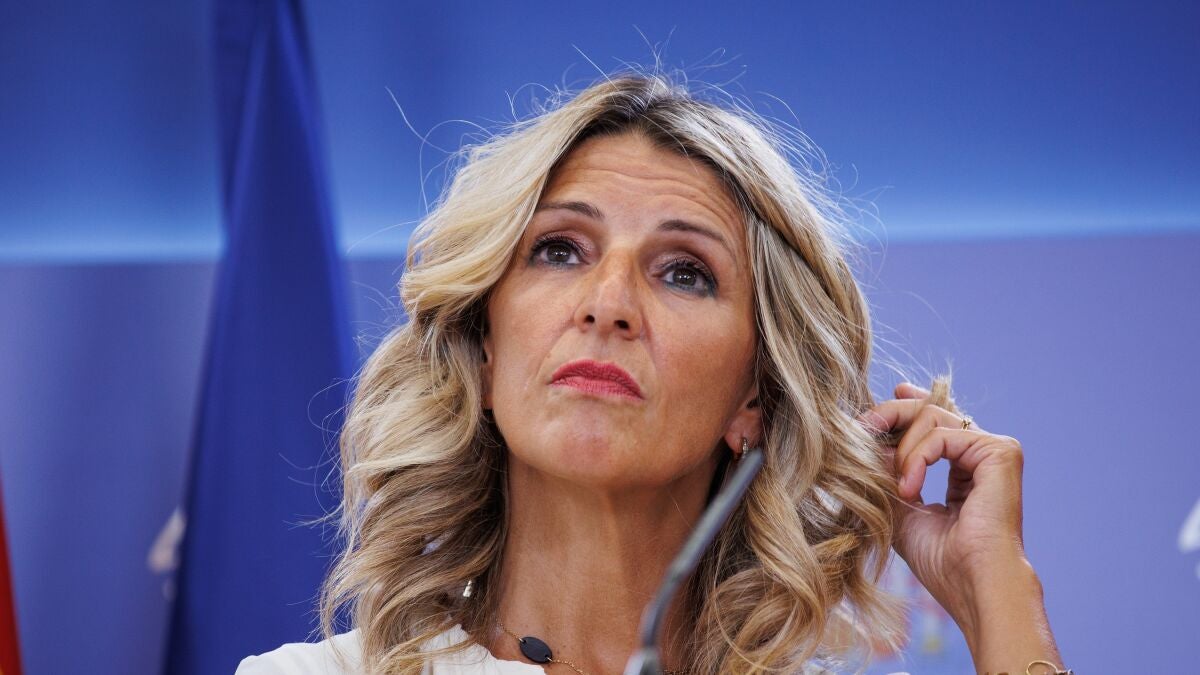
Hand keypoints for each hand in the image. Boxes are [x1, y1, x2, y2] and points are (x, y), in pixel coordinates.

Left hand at [859, 382, 1059, 668]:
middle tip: (862, 427)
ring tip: (898, 487)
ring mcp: (993, 450)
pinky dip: (917, 458)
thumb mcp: (899, 508)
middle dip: (891, 414)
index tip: (872, 413)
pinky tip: (909, 487)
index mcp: (963, 467)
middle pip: (930, 410)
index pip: (933, 422)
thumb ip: (886, 472)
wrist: (971, 583)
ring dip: (902, 450)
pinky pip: (941, 434)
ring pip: (932, 417)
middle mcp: (981, 454)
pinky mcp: (999, 451)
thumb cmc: (940, 559)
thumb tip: (867, 437)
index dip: (904, 407)